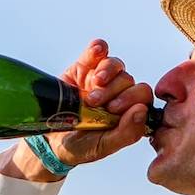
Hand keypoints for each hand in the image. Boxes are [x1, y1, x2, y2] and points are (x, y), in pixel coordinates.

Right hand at [2, 39, 152, 180]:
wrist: (52, 141)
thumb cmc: (82, 146)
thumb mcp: (104, 146)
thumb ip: (127, 133)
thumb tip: (142, 110)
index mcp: (129, 111)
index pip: (142, 96)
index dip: (130, 99)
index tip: (111, 109)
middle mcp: (119, 93)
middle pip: (128, 79)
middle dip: (112, 90)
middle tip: (93, 102)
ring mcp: (102, 79)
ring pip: (115, 65)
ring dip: (105, 73)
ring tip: (90, 88)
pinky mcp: (85, 68)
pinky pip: (97, 51)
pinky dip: (98, 48)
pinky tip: (96, 50)